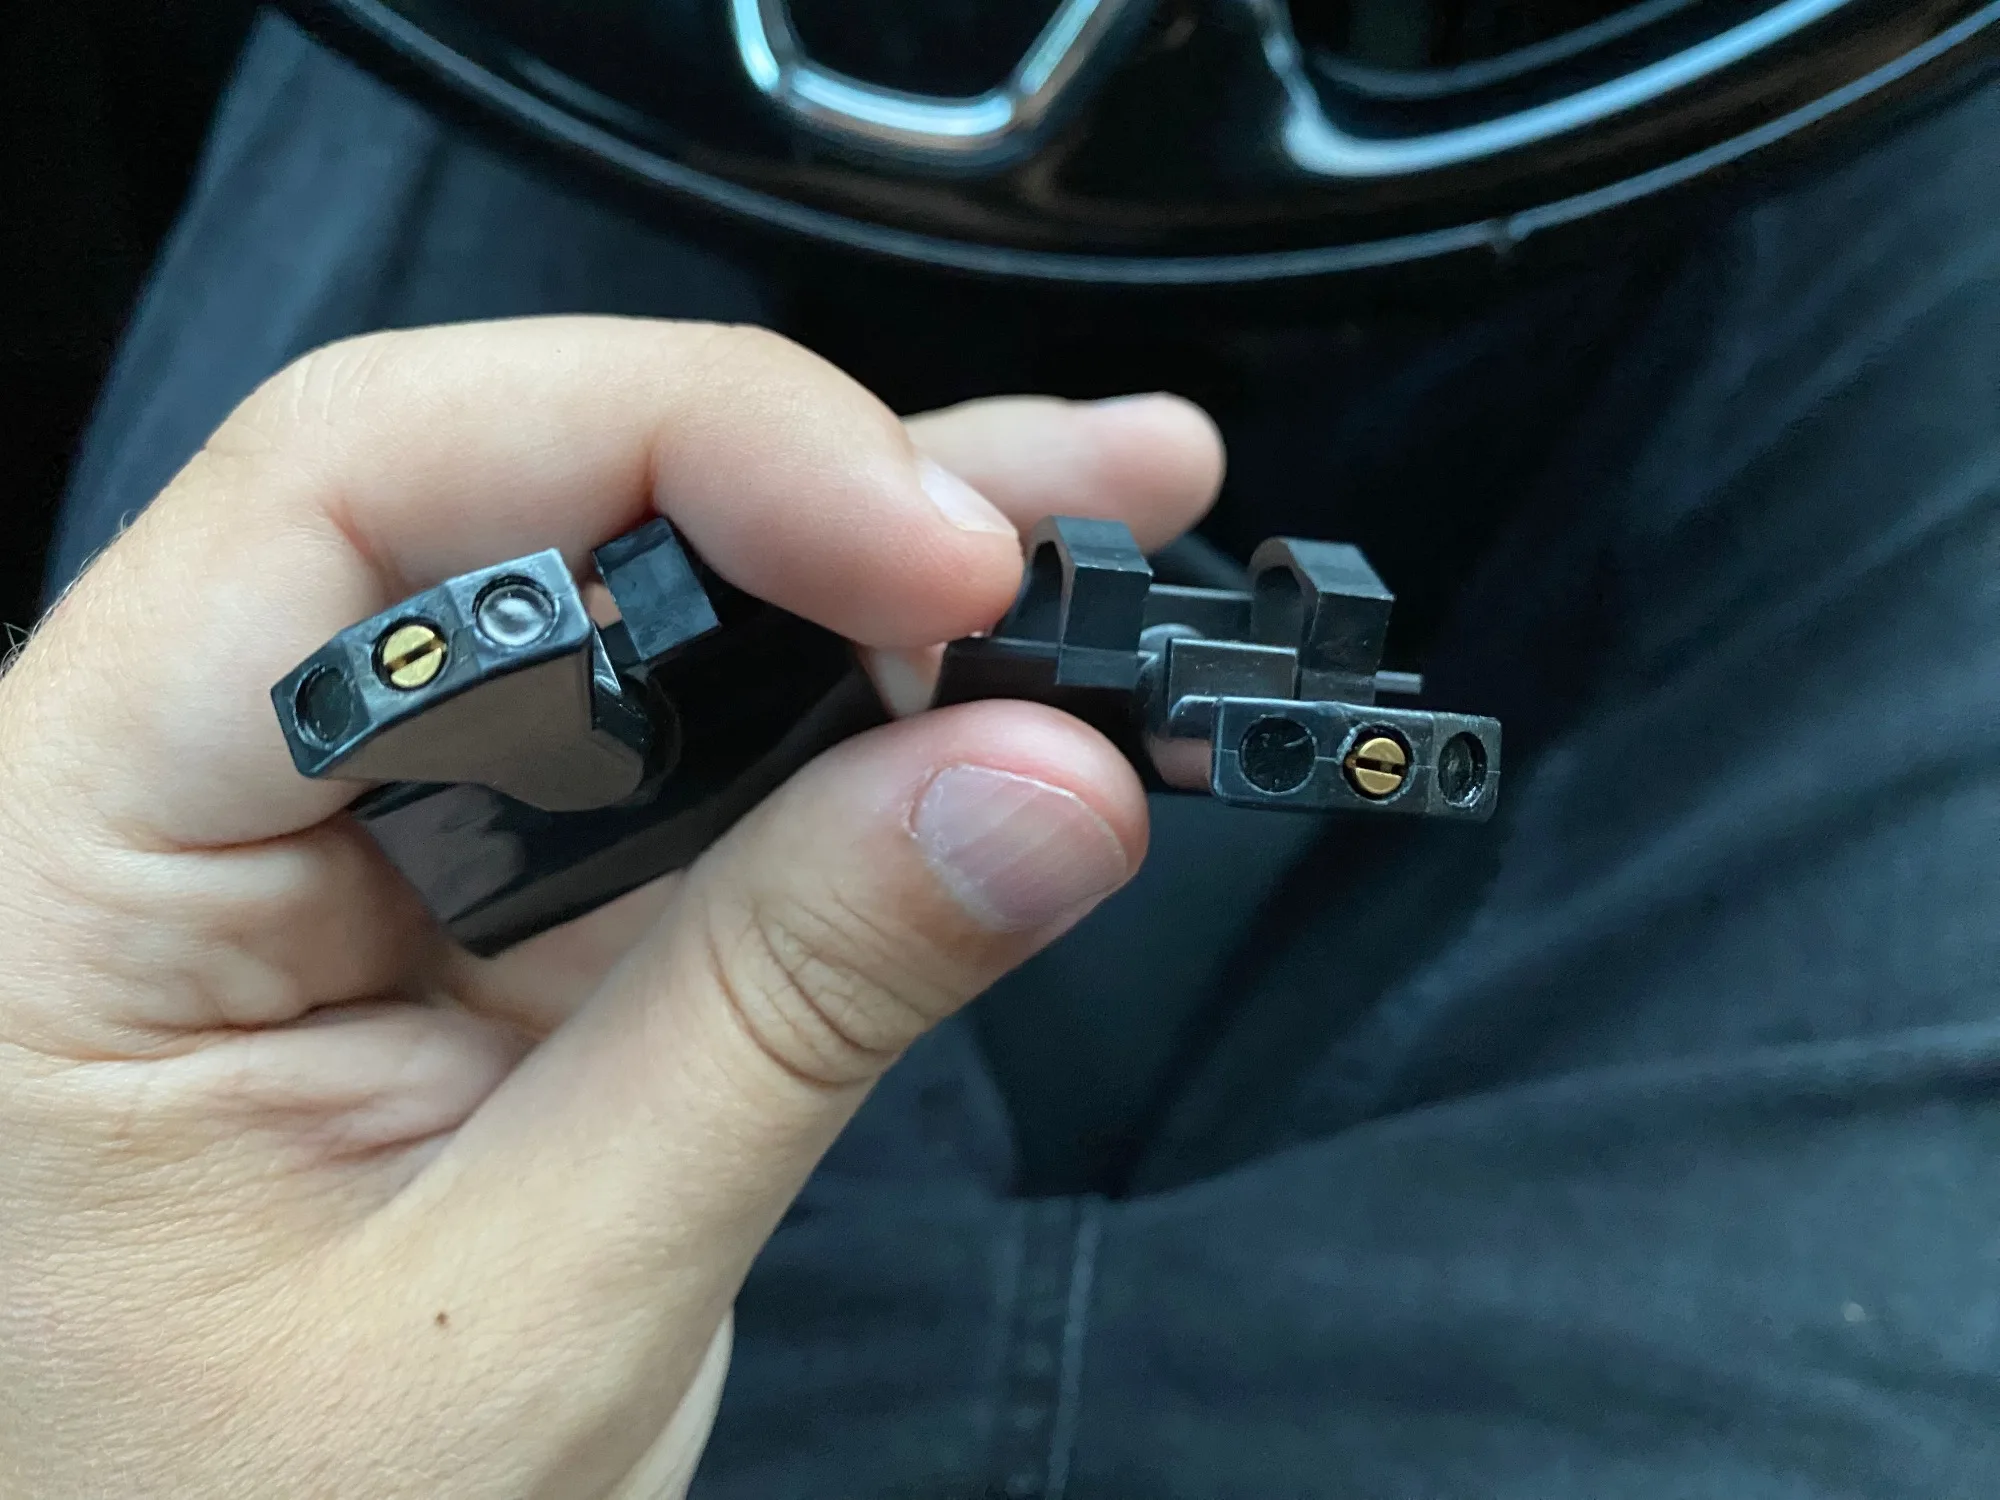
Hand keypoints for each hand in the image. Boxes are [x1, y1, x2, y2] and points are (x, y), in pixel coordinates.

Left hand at [0, 319, 1222, 1497]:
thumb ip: (786, 1014)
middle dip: (818, 485)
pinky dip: (839, 721)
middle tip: (1074, 502)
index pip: (364, 491)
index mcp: (74, 849)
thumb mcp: (532, 1306)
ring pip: (612, 612)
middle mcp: (188, 789)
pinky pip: (662, 757)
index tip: (936, 550)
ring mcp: (340, 842)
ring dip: (860, 577)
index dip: (679, 446)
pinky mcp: (464, 904)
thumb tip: (1037, 779)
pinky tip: (983, 687)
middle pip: (513, 504)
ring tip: (1090, 544)